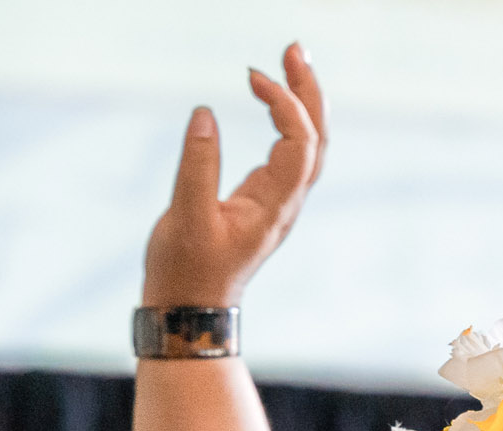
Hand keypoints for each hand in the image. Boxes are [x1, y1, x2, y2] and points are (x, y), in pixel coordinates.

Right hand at [144, 44, 327, 308]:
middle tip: (294, 48)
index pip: (301, 145)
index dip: (286, 105)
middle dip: (309, 92)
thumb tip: (205, 114)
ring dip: (302, 103)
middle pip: (317, 140)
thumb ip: (197, 166)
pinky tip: (270, 98)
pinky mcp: (263, 200)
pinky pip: (289, 153)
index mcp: (275, 207)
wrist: (190, 310)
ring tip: (289, 61)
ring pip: (307, 146)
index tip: (253, 77)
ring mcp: (278, 202)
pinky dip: (286, 121)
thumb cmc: (186, 270)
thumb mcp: (185, 217)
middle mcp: (285, 202)